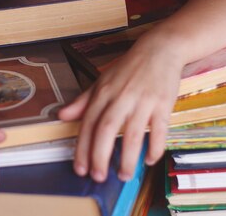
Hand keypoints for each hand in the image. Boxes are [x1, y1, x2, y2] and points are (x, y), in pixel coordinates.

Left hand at [59, 32, 182, 181]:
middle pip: (107, 130)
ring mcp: (143, 101)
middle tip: (98, 177)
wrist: (160, 49)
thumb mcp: (102, 80)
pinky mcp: (163, 104)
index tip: (80, 168)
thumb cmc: (129, 67)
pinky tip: (149, 160)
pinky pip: (159, 131)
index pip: (89, 124)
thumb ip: (83, 101)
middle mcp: (121, 97)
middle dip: (100, 157)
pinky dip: (155, 148)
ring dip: (128, 159)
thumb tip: (62, 116)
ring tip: (124, 176)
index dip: (83, 148)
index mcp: (104, 92)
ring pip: (133, 135)